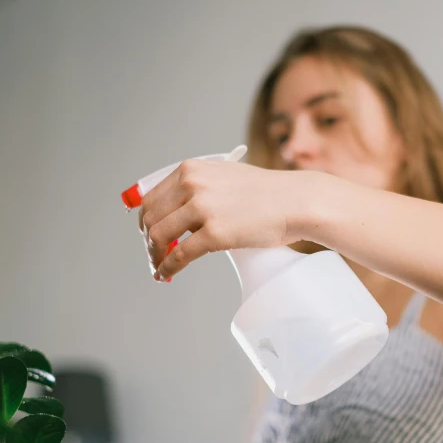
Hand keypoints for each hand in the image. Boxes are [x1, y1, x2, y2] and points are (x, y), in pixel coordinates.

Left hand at [138, 158, 304, 280]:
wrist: (296, 201)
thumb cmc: (267, 193)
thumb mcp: (225, 177)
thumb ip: (200, 189)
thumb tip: (179, 216)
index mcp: (192, 169)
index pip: (152, 196)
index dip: (147, 219)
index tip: (149, 232)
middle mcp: (192, 185)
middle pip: (151, 217)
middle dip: (149, 239)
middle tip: (154, 253)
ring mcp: (203, 208)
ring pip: (159, 236)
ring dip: (155, 255)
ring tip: (159, 265)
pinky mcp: (214, 233)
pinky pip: (179, 255)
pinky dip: (168, 267)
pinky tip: (166, 273)